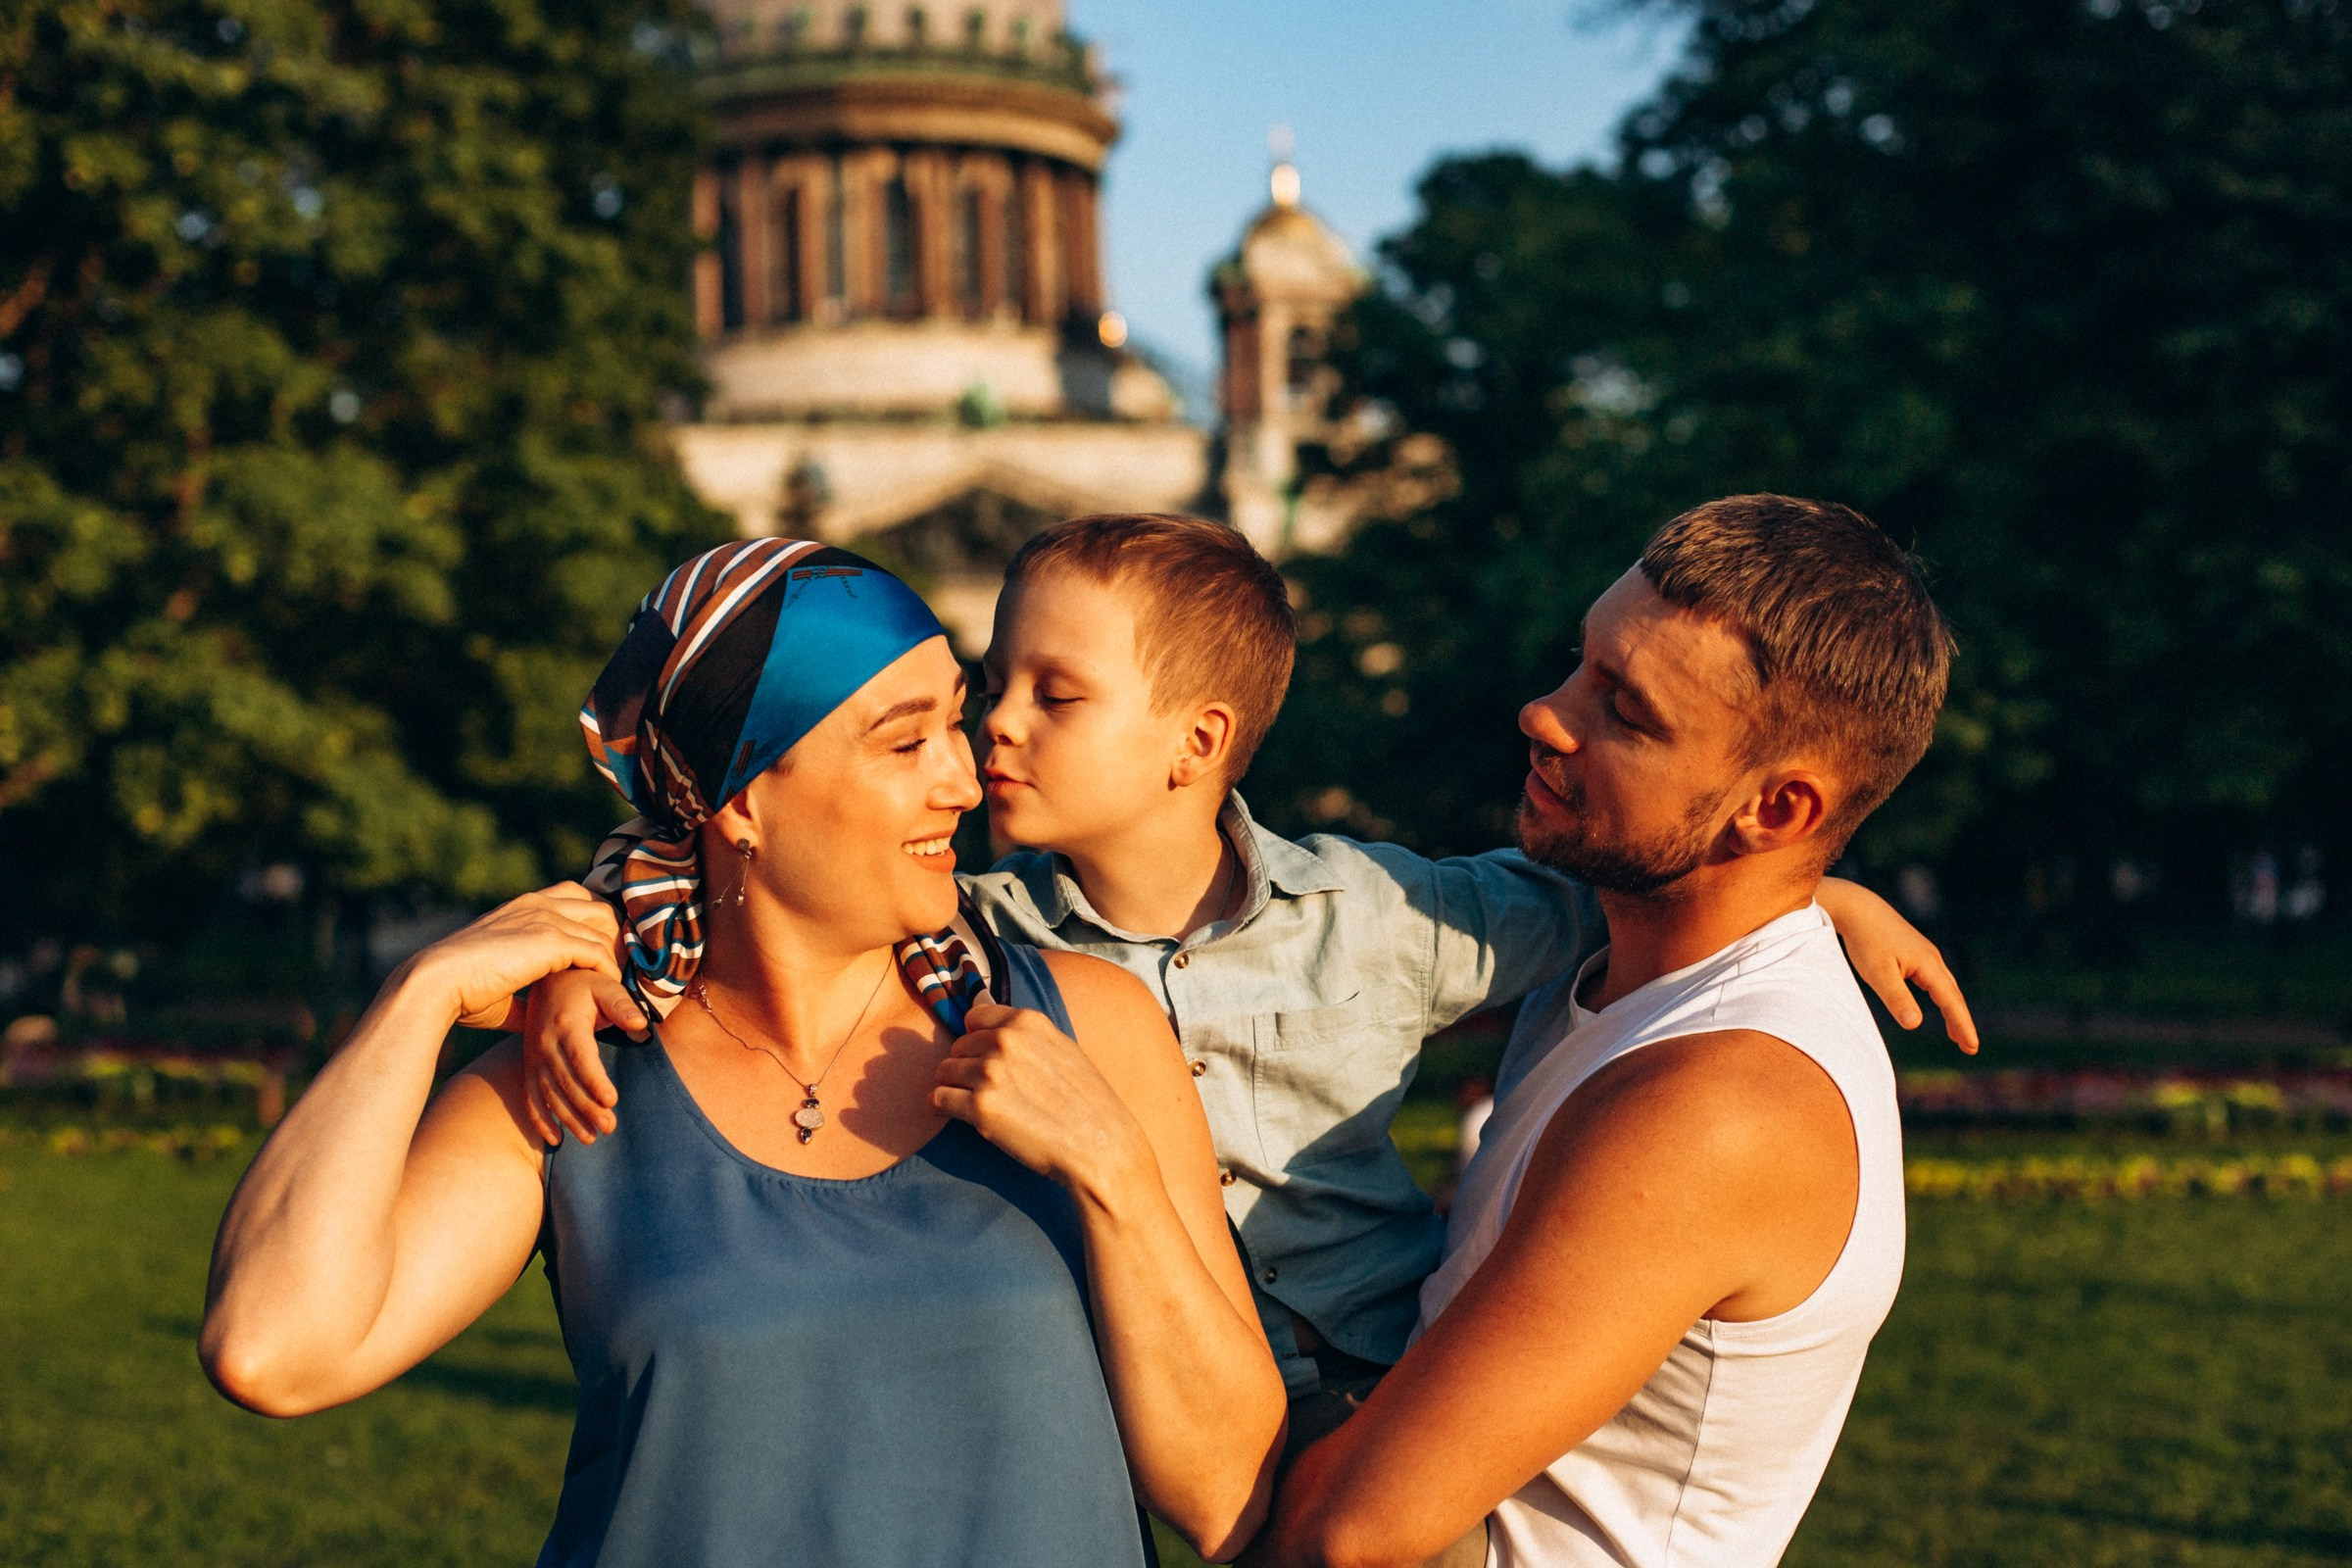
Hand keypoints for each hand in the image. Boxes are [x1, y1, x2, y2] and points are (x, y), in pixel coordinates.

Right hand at [400, 884, 622, 1035]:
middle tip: (623, 969)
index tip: (605, 955)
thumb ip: (523, 997)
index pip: (575, 899)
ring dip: (617, 956)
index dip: (594, 924)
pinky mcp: (550, 939)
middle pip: (598, 906)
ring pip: (603, 928)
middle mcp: (536, 904)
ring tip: (623, 983)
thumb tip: (534, 1019)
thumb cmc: (459, 991)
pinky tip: (609, 991)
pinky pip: (596, 951)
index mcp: (522, 907)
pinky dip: (607, 971)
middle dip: (615, 934)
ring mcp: (544, 918)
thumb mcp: (498, 989)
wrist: (435, 983)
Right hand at [519, 968, 645, 1144]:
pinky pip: (530, 1097)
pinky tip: (555, 1141)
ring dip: (568, 1119)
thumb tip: (640, 1023)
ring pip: (549, 1095)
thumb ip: (623, 1004)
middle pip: (566, 1082)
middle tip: (609, 1128)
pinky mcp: (529, 1066)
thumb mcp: (606, 986)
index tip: (612, 1101)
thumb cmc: (585, 985)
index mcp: (567, 1025)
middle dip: (586, 1108)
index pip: (580, 1058)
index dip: (594, 1081)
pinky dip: (540, 1120)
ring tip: (591, 1138)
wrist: (548, 980)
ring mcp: (534, 1057)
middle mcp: (546, 1044)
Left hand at [932, 1000, 1153, 1197]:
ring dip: (954, 1088)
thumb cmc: (1086, 1102)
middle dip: (966, 1066)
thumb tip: (984, 1019)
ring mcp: (990, 1074)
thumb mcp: (1062, 1049)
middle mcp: (1005, 1042)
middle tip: (989, 1091)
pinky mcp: (980, 1108)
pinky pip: (938, 1100)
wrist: (1101, 1147)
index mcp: (1027, 1022)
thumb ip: (1024, 1034)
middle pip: (958, 1046)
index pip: (975, 1017)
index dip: (976, 1039)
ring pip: (944, 1071)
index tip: (985, 1057)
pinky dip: (943, 1109)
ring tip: (978, 1105)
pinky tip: (962, 1117)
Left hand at [1816, 877, 1979, 1053]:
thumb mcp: (1878, 974)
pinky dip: (1942, 996)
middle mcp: (1932, 959)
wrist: (1857, 908)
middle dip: (1961, 1022)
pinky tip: (1938, 1002)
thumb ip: (1897, 999)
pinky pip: (1935, 979)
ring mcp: (1925, 954)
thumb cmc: (1866, 941)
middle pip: (1953, 995)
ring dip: (1953, 1010)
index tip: (1972, 1047)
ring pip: (1945, 987)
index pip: (1951, 1002)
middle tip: (1969, 1048)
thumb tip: (1915, 1025)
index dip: (1962, 1025)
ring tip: (1956, 1035)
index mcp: (1928, 965)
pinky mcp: (1915, 951)